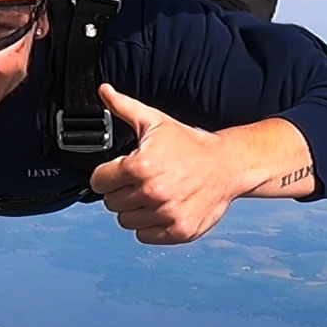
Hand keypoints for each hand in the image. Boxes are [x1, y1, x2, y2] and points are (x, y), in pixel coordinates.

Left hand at [88, 85, 245, 244]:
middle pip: (110, 202)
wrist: (228, 164)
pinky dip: (151, 226)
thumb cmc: (189, 143)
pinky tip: (163, 208)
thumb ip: (124, 107)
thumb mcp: (155, 122)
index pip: (98, 181)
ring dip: (135, 210)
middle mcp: (152, 192)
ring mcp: (166, 213)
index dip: (107, 174)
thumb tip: (103, 90)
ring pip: (125, 221)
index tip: (121, 170)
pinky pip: (145, 236)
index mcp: (140, 166)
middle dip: (121, 191)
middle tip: (141, 181)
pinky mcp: (179, 231)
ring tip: (153, 194)